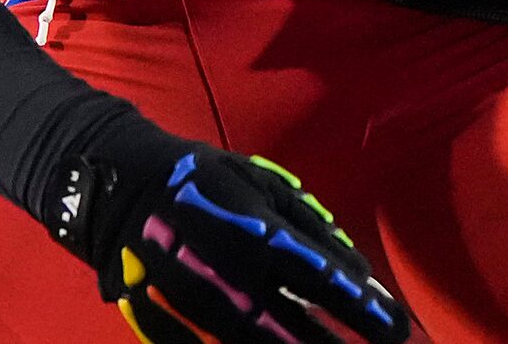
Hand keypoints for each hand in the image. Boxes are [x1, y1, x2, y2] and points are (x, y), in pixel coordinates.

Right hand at [54, 144, 407, 343]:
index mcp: (245, 223)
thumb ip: (309, 225)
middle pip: (281, 314)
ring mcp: (186, 294)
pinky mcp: (158, 316)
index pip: (307, 265)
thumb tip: (358, 271)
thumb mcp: (261, 184)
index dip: (348, 295)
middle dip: (330, 338)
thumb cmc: (205, 180)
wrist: (119, 188)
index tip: (387, 318)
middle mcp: (218, 263)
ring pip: (245, 338)